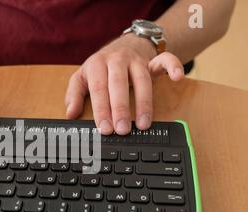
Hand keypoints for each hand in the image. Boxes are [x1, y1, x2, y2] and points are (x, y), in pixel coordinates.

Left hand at [65, 34, 183, 134]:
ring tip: (143, 124)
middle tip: (121, 130)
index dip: (101, 110)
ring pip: (142, 79)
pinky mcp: (152, 60)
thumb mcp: (82, 77)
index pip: (99, 90)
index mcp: (97, 65)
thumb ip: (75, 95)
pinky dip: (173, 66)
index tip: (104, 129)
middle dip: (120, 109)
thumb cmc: (101, 67)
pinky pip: (165, 59)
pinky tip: (178, 78)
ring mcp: (136, 60)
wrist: (124, 45)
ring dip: (144, 103)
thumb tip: (70, 114)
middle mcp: (116, 60)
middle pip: (118, 85)